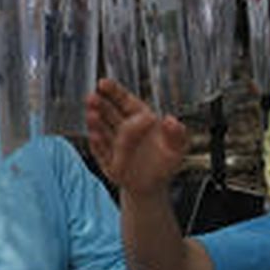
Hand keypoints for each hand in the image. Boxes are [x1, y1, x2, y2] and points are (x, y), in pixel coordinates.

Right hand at [85, 79, 188, 197]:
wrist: (152, 186)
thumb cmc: (165, 163)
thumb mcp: (178, 148)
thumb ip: (177, 133)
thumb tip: (170, 120)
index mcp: (139, 118)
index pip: (125, 101)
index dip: (114, 91)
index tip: (103, 83)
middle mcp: (123, 128)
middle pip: (109, 112)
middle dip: (100, 105)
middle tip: (92, 98)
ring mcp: (113, 144)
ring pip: (101, 130)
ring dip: (95, 122)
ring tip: (91, 115)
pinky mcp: (108, 160)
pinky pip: (101, 151)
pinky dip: (97, 143)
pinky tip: (94, 135)